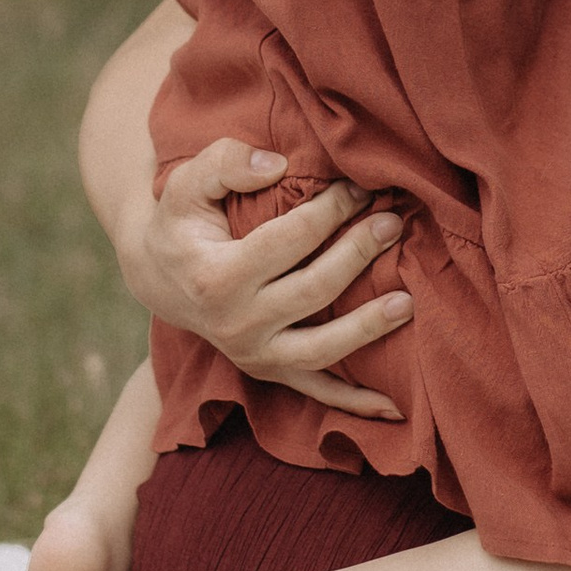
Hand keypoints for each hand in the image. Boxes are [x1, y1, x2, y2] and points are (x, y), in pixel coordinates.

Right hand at [112, 137, 412, 417]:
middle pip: (314, 290)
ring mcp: (255, 355)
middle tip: (393, 223)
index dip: (330, 210)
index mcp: (217, 277)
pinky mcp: (270, 372)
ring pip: (322, 349)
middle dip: (359, 253)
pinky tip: (395, 407)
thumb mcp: (186, 184)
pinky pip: (316, 393)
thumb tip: (277, 165)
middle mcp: (236, 325)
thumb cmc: (183, 222)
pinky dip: (355, 403)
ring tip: (408, 302)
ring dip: (368, 327)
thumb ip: (225, 163)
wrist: (161, 278)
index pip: (289, 240)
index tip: (358, 187)